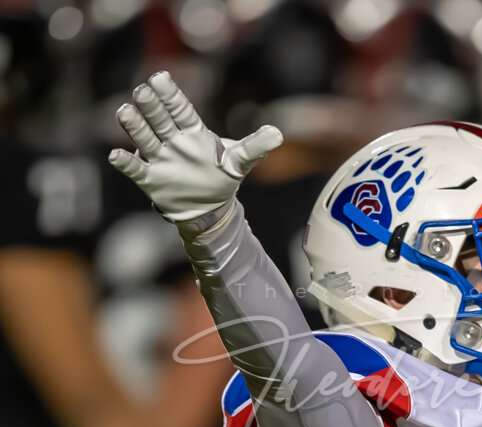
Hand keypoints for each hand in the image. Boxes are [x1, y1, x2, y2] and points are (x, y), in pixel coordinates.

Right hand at [109, 70, 282, 222]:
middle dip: (151, 106)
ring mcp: (160, 158)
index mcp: (194, 132)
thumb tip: (278, 134)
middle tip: (142, 90)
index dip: (171, 95)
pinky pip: (136, 169)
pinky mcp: (151, 179)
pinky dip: (126, 162)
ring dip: (135, 126)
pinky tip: (116, 155)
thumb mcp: (240, 161)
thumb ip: (256, 147)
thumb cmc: (222, 176)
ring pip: (145, 138)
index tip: (160, 77)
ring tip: (125, 112)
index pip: (181, 110)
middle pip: (160, 120)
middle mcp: (173, 141)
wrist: (208, 206)